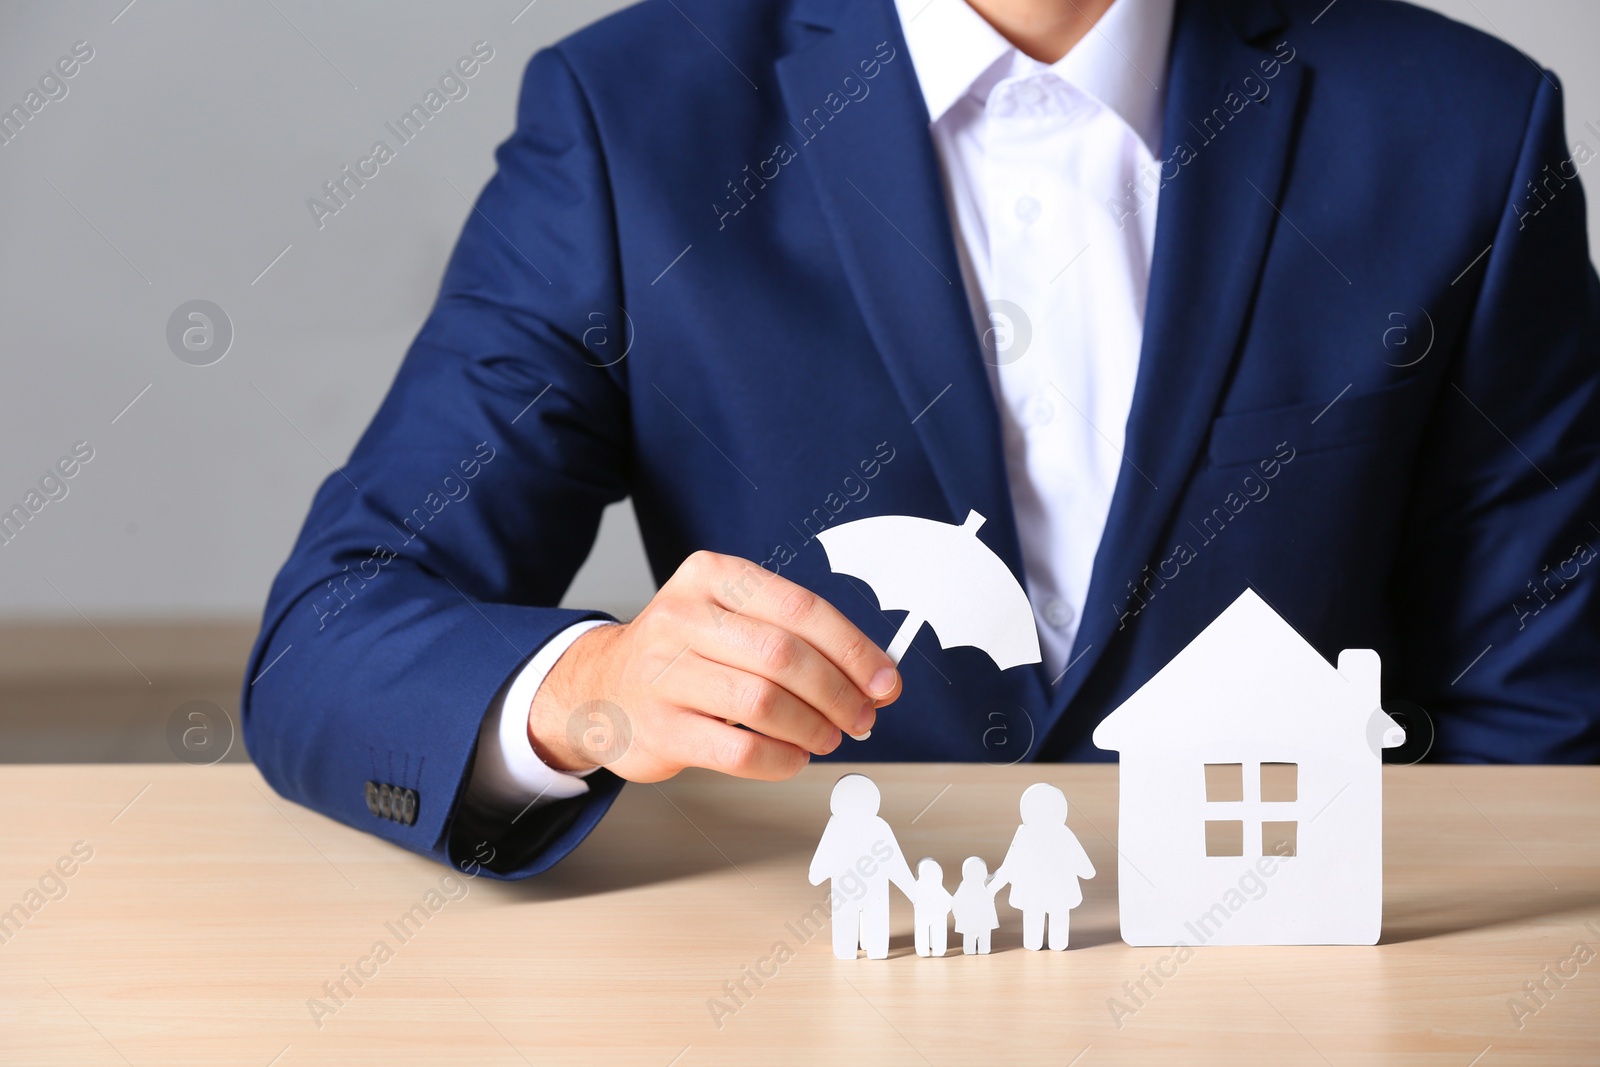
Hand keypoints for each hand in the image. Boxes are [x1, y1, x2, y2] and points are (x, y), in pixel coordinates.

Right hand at [528, 550, 900, 782]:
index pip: (800, 607)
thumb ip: (797, 636)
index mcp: (711, 576)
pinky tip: (793, 756)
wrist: (602, 686)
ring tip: (828, 736)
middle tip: (863, 717)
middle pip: (784, 656)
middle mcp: (682, 617)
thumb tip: (875, 676)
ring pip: (762, 704)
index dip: (853, 649)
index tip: (885, 681)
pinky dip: (780, 760)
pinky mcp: (659, 729)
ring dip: (812, 727)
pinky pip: (737, 751)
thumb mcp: (731, 617)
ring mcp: (664, 674)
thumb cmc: (686, 652)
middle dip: (838, 692)